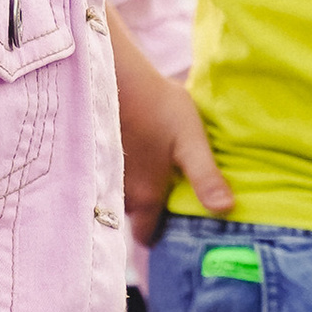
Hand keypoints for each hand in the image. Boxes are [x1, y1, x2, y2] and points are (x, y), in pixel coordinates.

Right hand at [109, 5, 230, 242]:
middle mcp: (118, 195)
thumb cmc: (156, 106)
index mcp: (146, 197)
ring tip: (142, 168)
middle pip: (129, 216)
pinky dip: (109, 172)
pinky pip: (98, 177)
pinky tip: (124, 151)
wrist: (112, 75)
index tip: (168, 223)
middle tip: (159, 191)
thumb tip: (226, 210)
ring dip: (126, 188)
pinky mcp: (86, 159)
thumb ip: (206, 178)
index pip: (146, 236)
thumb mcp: (191, 141)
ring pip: (113, 196)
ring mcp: (98, 178)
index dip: (158, 233)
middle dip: (142, 211)